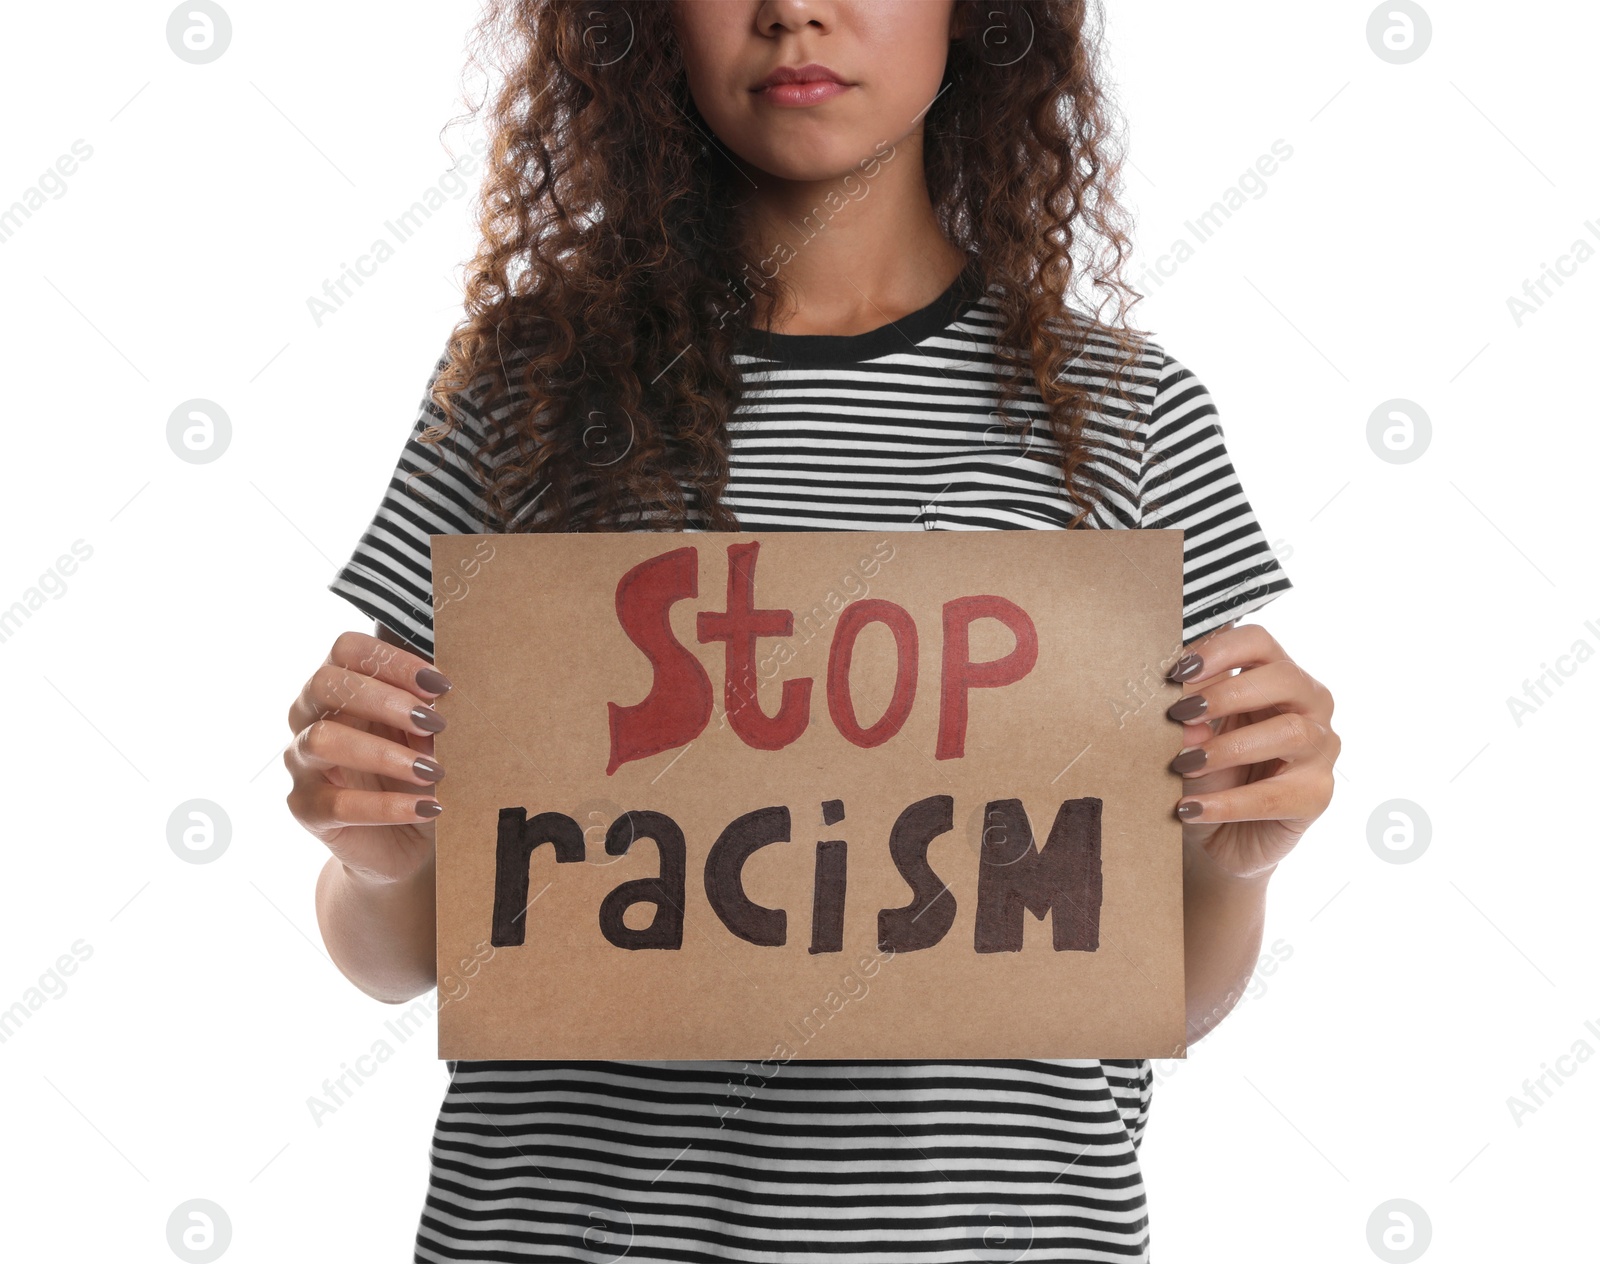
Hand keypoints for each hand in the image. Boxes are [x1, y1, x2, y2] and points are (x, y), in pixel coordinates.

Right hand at [285, 631, 453, 884]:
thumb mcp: (423, 736)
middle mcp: (308, 717)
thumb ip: (424, 712)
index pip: (346, 650)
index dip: (392, 660)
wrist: (402, 841)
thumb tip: (440, 698)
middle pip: (325, 683)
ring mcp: (301, 763)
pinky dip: (389, 806)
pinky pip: (339, 804)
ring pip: (323, 741)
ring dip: (385, 753)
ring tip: (433, 771)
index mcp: (337, 687)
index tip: (441, 683)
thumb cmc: (412, 771)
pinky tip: (427, 808)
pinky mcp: (306, 809)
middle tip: (436, 723)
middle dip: (385, 699)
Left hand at [1165, 622, 1337, 879]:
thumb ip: (1190, 710)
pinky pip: (1275, 795)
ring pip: (1290, 732)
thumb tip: (1183, 708)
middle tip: (1179, 714)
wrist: (1215, 835)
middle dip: (1227, 694)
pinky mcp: (1316, 795)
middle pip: (1284, 678)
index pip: (1258, 642)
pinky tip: (1190, 808)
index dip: (1219, 651)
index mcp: (1274, 675)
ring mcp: (1320, 749)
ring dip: (1228, 747)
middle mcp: (1308, 705)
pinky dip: (1227, 803)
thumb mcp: (1191, 733)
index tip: (1177, 671)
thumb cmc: (1206, 771)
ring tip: (1183, 764)